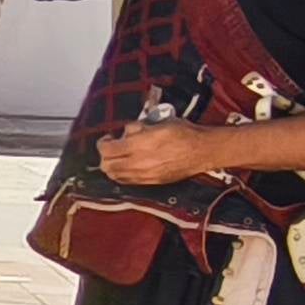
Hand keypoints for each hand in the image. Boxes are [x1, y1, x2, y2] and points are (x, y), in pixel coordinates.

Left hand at [96, 119, 228, 186]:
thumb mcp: (157, 122)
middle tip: (112, 148)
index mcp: (138, 145)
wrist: (201, 150)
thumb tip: (126, 132)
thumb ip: (137, 128)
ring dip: (112, 167)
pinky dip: (123, 175)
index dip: (103, 143)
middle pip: (106, 166)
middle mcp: (138, 163)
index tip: (108, 137)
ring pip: (115, 176)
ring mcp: (145, 175)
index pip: (107, 149)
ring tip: (119, 158)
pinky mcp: (152, 182)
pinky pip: (129, 182)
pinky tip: (129, 166)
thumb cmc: (183, 133)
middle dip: (105, 156)